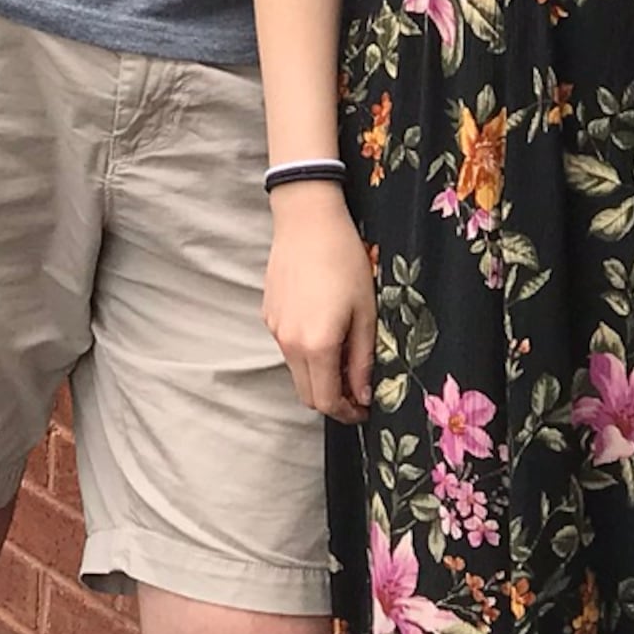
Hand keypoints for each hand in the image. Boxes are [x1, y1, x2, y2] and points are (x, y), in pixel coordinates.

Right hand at [265, 188, 375, 420]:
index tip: (365, 409)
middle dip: (332, 400)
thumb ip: (362, 358)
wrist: (307, 220)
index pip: (326, 402)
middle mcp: (289, 344)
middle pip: (307, 394)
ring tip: (345, 354)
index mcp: (316, 345)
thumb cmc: (344, 260)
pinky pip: (287, 347)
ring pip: (296, 371)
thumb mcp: (365, 311)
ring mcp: (275, 330)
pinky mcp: (268, 315)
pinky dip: (306, 353)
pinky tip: (324, 329)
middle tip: (358, 390)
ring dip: (319, 375)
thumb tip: (363, 394)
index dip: (347, 413)